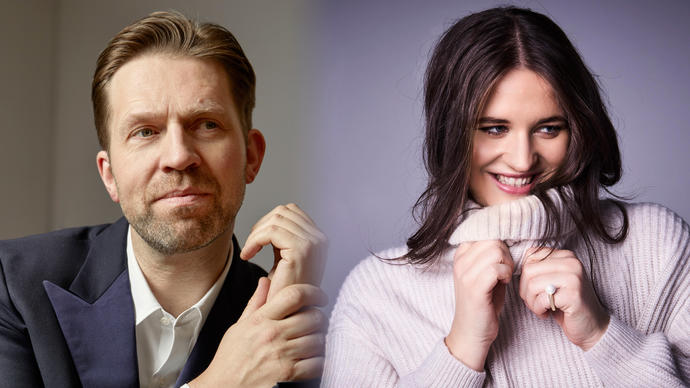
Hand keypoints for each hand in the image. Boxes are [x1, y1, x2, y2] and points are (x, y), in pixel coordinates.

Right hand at [190, 278, 327, 386]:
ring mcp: (281, 354)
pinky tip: (312, 361)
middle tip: (317, 324)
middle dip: (319, 319)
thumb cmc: (230, 359)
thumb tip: (265, 281)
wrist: (221, 387)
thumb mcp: (239, 326)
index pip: (294, 295)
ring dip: (319, 342)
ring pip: (318, 340)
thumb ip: (256, 302)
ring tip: (313, 343)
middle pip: (312, 317)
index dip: (314, 293)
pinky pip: (316, 363)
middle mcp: (272, 334)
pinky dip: (318, 362)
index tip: (320, 297)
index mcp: (261, 319)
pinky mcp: (287, 374)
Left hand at [241, 204, 326, 299]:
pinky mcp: (302, 250)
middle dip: (262, 225)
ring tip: (248, 252)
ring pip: (276, 218)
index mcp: (319, 238)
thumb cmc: (284, 293)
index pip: (291, 210)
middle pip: (284, 211)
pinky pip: (271, 231)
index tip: (257, 241)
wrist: (289, 317)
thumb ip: (284, 238)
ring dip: (256, 233)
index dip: (269, 221)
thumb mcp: (286, 259)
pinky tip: (247, 255)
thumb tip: (273, 217)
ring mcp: (314, 242)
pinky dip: (254, 240)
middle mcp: (321, 238)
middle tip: (250, 246)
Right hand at [445, 240, 513, 370]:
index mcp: (460, 255)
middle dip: (506, 253)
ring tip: (505, 276)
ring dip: (507, 264)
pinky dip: (505, 274)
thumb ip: (492, 256)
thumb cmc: (483, 303)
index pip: (485, 232)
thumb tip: (509, 238)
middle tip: (507, 270)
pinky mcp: (474, 287)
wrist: (472, 332)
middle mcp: (459, 262)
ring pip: (496, 251)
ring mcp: (465, 274)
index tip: (503, 259)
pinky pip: (496, 268)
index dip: (500, 243)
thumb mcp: (484, 274)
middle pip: (492, 240)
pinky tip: (503, 283)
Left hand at [519, 247, 608, 349]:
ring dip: (531, 301)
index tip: (534, 289)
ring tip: (541, 308)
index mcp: (566, 256)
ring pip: (532, 284)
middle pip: (528, 270)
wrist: (592, 327)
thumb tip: (514, 263)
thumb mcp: (552, 281)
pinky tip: (547, 313)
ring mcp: (574, 278)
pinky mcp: (573, 295)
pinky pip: (542, 299)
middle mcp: (572, 263)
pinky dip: (538, 309)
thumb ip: (538, 268)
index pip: (530, 256)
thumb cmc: (566, 304)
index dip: (525, 276)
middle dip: (525, 290)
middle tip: (535, 302)